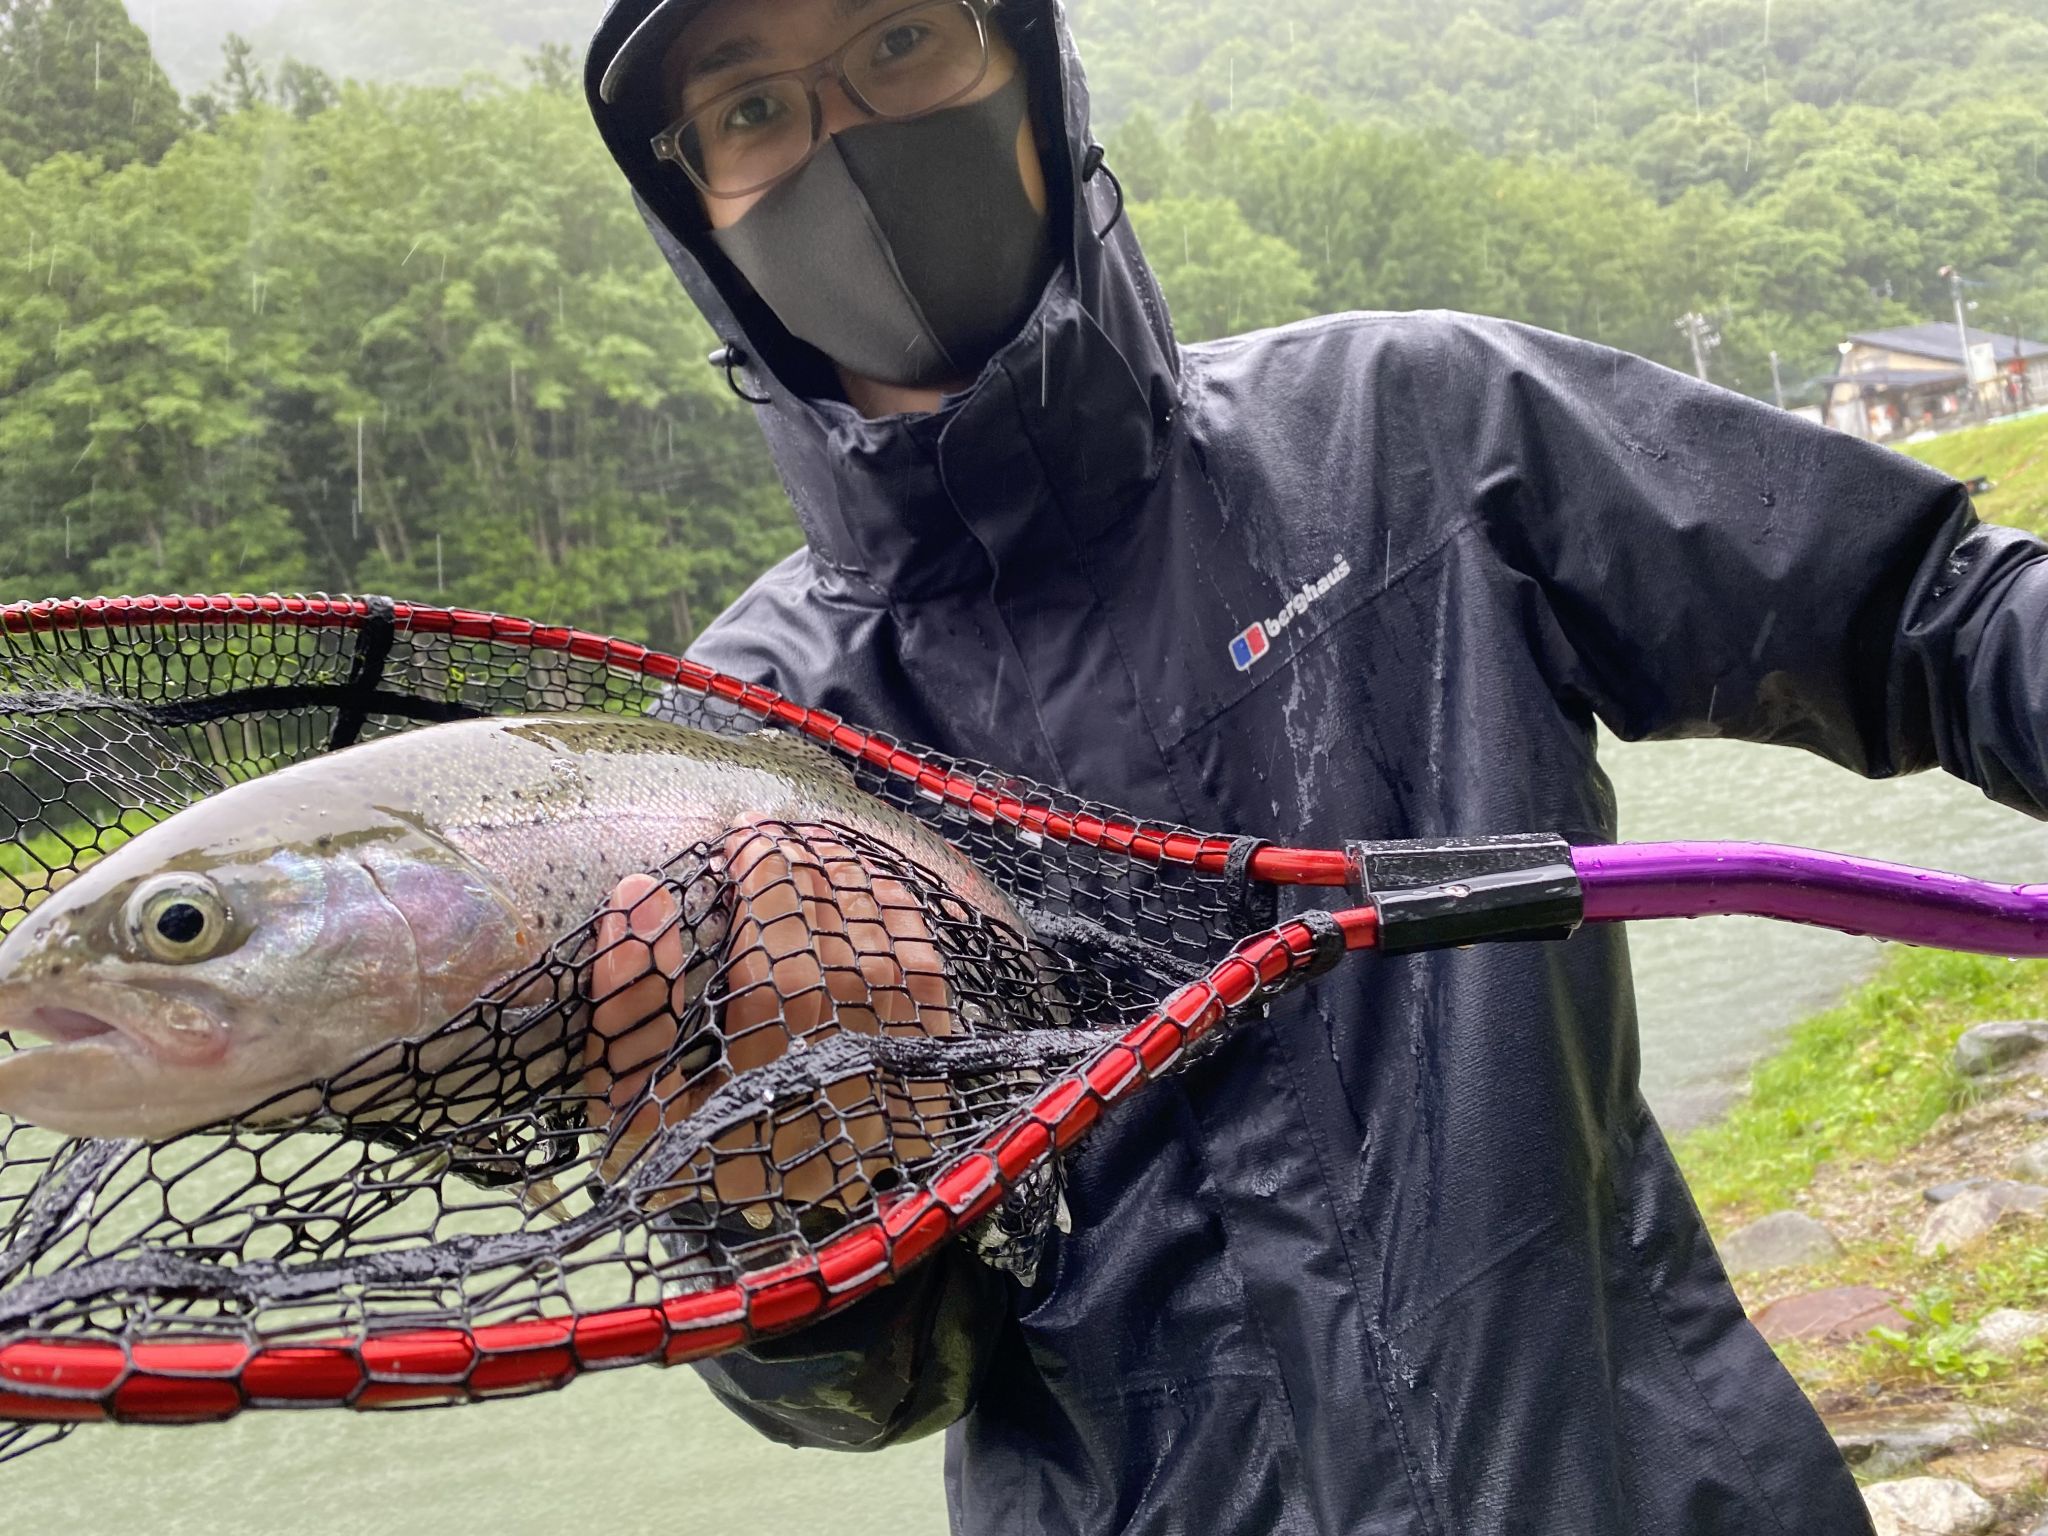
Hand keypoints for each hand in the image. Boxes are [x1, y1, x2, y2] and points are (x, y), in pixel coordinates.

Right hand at [584, 825, 955, 1219]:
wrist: (780, 1249)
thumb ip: (627, 1003)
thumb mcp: (630, 1107)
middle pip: (837, 936)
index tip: (741, 836)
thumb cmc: (691, 1166)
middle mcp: (845, 1063)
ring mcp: (898, 1070)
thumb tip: (637, 896)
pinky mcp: (934, 1077)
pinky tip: (874, 880)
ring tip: (815, 844)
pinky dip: (903, 916)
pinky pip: (929, 971)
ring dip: (853, 879)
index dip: (764, 879)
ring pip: (888, 944)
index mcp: (765, 1071)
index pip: (777, 945)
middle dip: (805, 868)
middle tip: (772, 832)